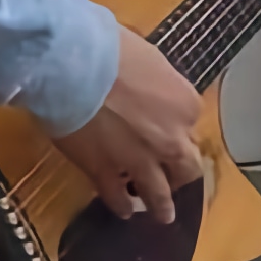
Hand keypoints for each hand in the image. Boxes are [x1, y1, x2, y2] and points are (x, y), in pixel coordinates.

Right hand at [54, 29, 203, 223]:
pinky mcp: (107, 174)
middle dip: (179, 171)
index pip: (189, 121)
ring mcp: (141, 161)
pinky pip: (118, 197)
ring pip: (159, 194)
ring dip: (161, 205)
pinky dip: (121, 204)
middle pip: (186, 166)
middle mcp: (172, 139)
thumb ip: (152, 80)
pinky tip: (121, 209)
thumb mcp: (144, 55)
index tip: (164, 124)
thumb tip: (143, 82)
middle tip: (171, 174)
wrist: (71, 64)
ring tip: (161, 214)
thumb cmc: (106, 45)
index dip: (174, 124)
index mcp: (184, 103)